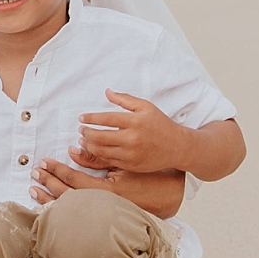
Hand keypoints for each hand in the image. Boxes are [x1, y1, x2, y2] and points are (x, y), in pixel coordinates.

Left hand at [32, 158, 186, 218]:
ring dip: (49, 199)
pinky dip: (61, 210)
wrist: (168, 196)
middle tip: (34, 173)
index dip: (57, 171)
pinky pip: (77, 215)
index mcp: (108, 193)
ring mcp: (104, 217)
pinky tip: (49, 204)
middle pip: (67, 197)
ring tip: (34, 190)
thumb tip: (73, 151)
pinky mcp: (104, 219)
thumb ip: (97, 158)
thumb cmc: (148, 176)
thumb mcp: (124, 163)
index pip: (74, 181)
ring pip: (70, 210)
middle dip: (48, 184)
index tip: (44, 162)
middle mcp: (103, 208)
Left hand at [72, 90, 195, 174]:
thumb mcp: (145, 107)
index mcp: (135, 121)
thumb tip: (107, 92)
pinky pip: (110, 160)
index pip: (106, 118)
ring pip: (103, 151)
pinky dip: (100, 155)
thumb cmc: (160, 124)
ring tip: (84, 140)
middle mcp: (133, 139)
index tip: (81, 117)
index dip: (91, 118)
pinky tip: (96, 149)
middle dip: (87, 133)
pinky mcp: (132, 165)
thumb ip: (125, 99)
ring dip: (90, 145)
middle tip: (81, 129)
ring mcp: (132, 154)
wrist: (177, 147)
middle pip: (101, 136)